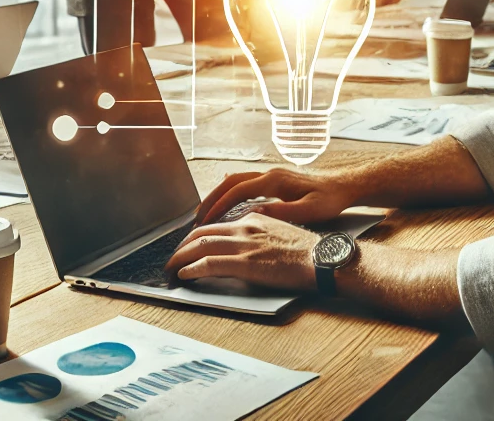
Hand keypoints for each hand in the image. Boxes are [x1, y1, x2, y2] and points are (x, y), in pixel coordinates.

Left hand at [165, 213, 317, 290]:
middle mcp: (244, 226)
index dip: (196, 235)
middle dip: (182, 246)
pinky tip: (185, 275)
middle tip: (172, 258)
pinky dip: (193, 268)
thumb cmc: (306, 251)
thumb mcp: (279, 231)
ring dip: (180, 258)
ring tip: (171, 268)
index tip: (187, 246)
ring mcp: (244, 244)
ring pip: (201, 245)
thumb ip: (260, 232)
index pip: (215, 224)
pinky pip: (210, 263)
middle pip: (202, 232)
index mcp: (253, 218)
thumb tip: (247, 242)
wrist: (322, 259)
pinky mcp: (246, 263)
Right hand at [195, 167, 361, 225]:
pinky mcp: (273, 180)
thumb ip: (283, 212)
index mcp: (274, 181)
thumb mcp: (310, 211)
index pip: (238, 191)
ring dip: (218, 195)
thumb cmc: (329, 201)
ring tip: (205, 213)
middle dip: (211, 198)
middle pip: (230, 182)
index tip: (205, 221)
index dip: (219, 205)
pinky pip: (244, 184)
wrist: (344, 187)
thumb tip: (255, 214)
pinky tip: (225, 203)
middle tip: (196, 217)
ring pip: (235, 181)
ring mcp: (270, 175)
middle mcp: (269, 174)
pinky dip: (230, 192)